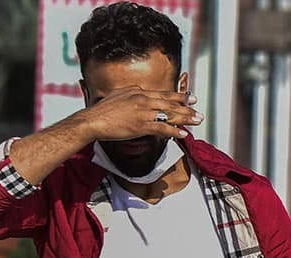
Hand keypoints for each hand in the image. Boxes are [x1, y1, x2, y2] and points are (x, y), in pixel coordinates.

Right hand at [75, 86, 201, 142]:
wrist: (92, 120)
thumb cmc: (101, 111)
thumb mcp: (118, 95)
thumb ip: (131, 94)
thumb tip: (138, 91)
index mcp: (138, 92)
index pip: (163, 94)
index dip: (178, 96)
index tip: (190, 97)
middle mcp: (143, 99)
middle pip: (169, 103)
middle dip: (186, 107)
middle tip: (199, 110)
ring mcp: (143, 112)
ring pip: (169, 115)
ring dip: (185, 118)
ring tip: (197, 121)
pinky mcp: (140, 125)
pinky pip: (161, 128)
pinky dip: (174, 131)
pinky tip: (183, 134)